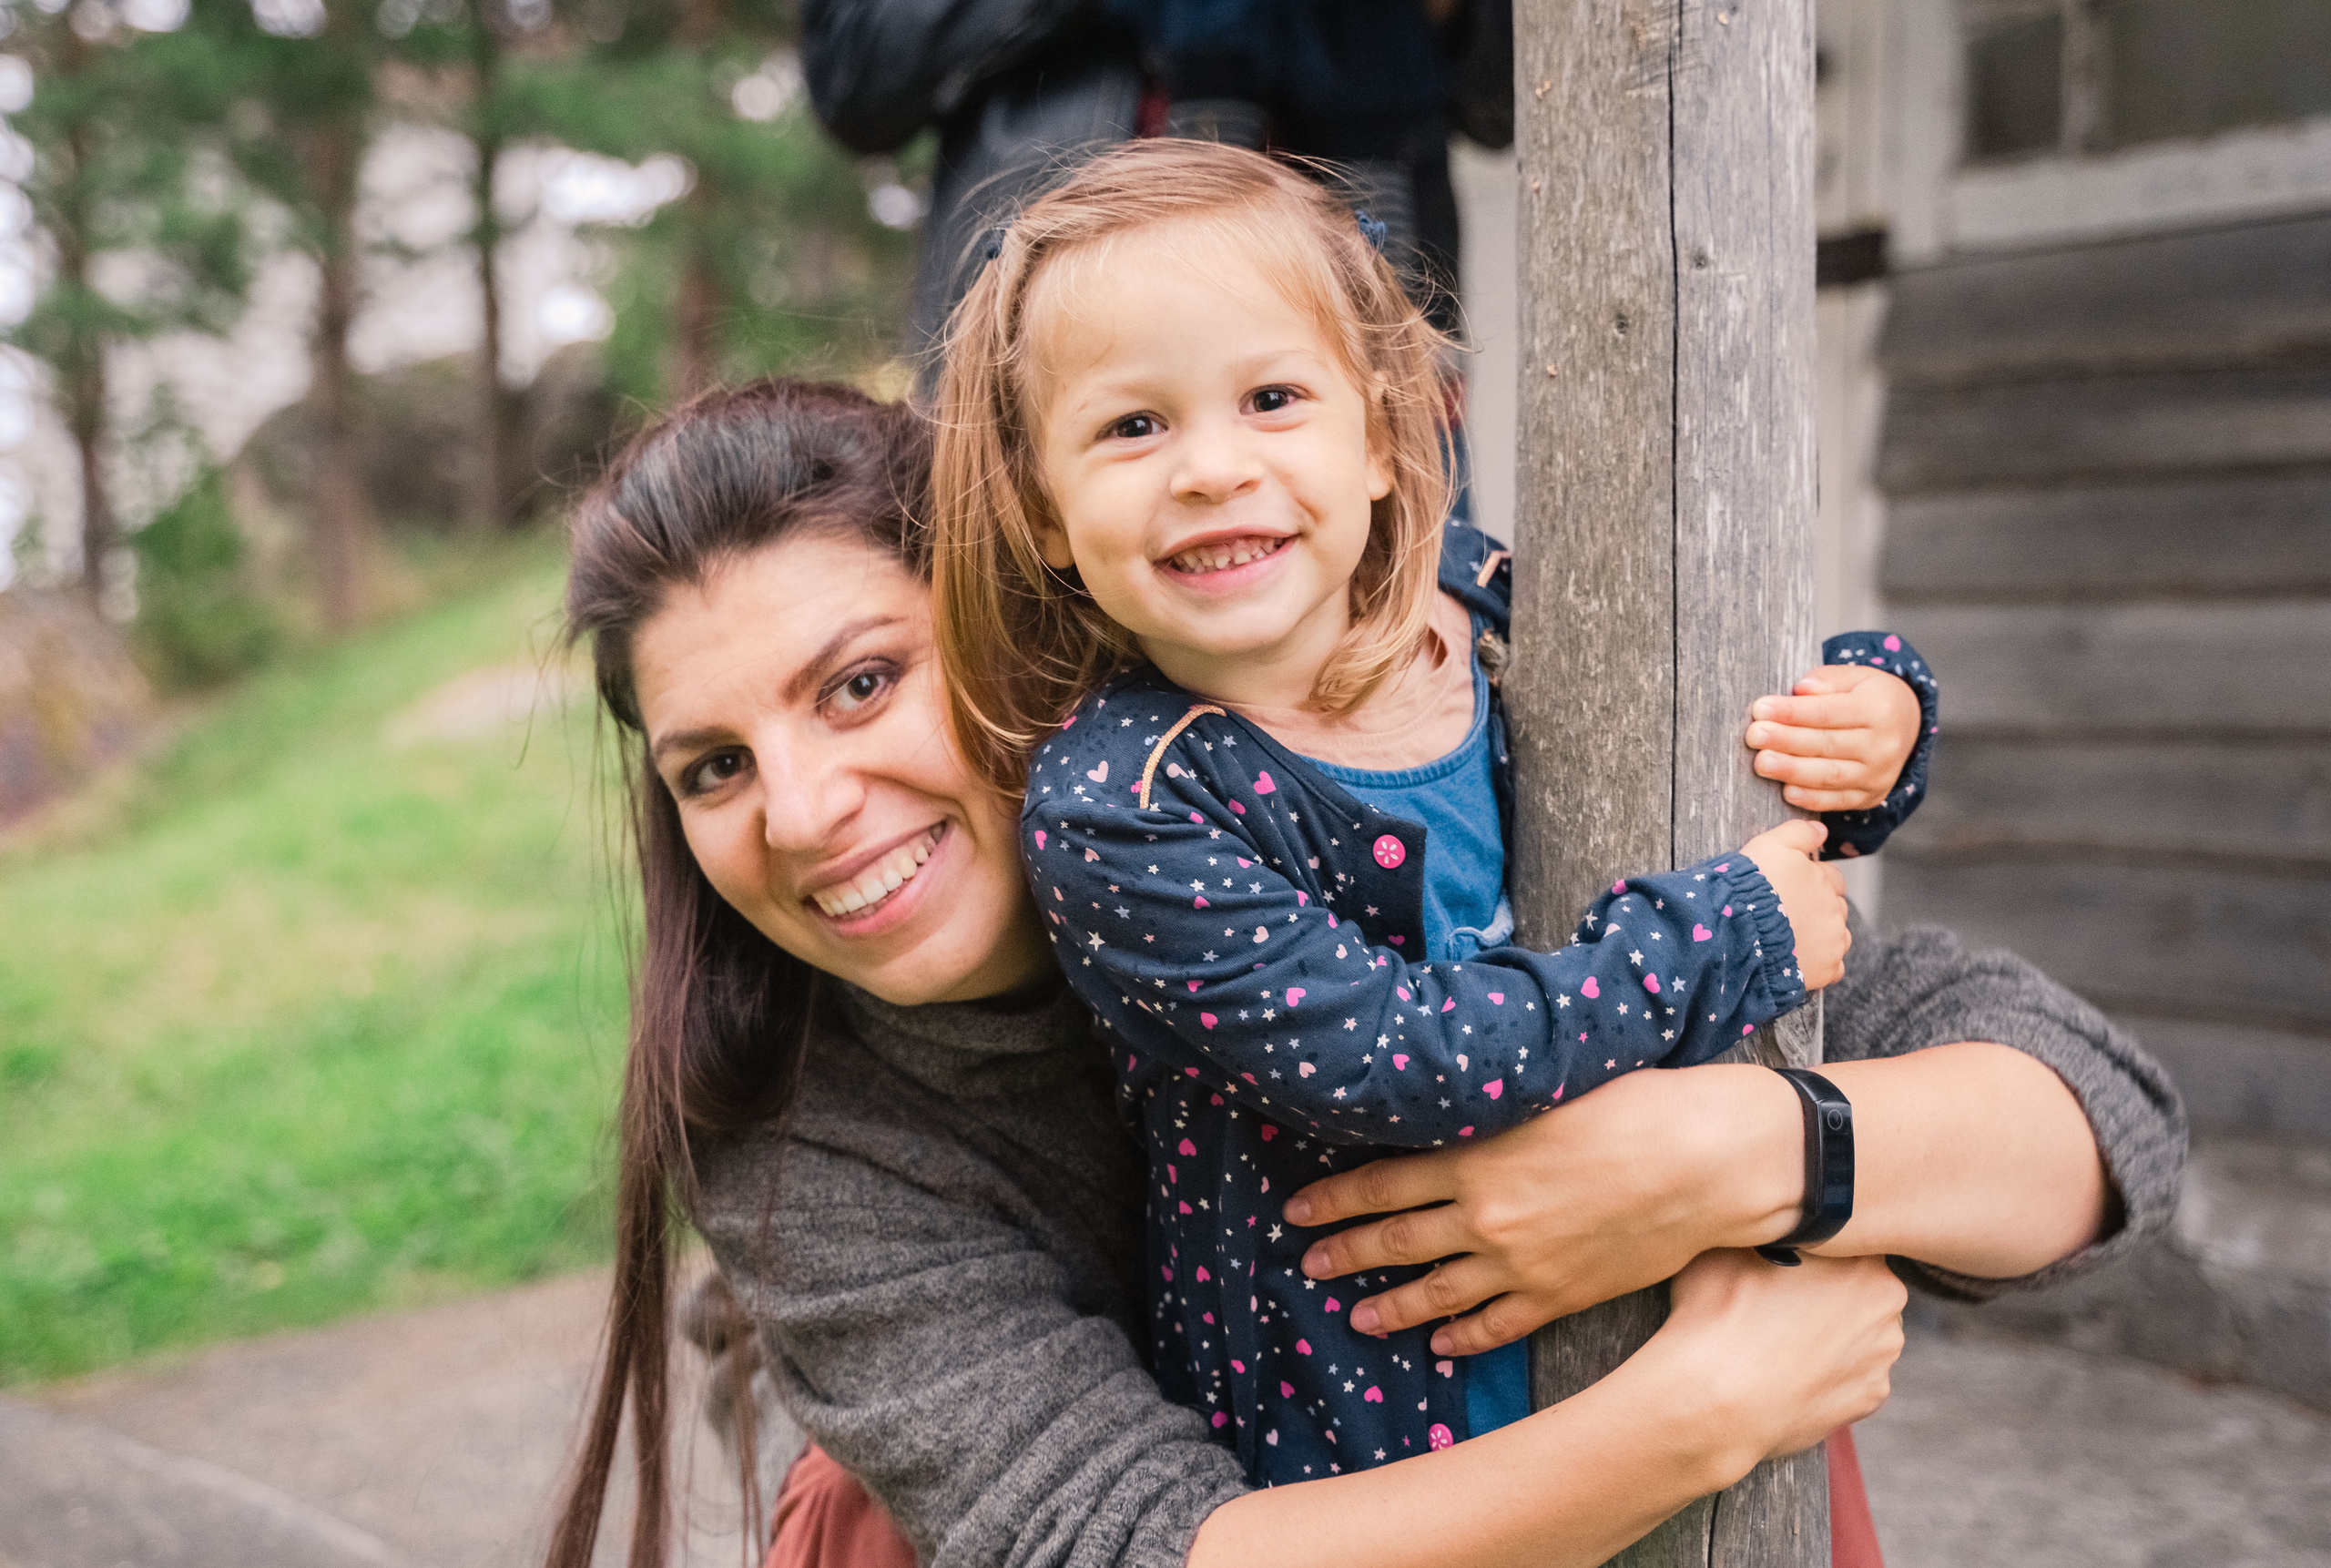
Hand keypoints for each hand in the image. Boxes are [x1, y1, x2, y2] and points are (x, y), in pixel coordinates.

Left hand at [1283, 1063, 1804, 1354]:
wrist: (1705, 1161)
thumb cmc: (1632, 1104)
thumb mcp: (1542, 1087)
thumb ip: (1487, 1108)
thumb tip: (1448, 1102)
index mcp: (1474, 1157)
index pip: (1379, 1183)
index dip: (1332, 1199)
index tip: (1295, 1210)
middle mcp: (1485, 1216)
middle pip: (1395, 1240)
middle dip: (1344, 1251)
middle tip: (1307, 1264)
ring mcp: (1521, 1263)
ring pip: (1437, 1292)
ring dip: (1391, 1305)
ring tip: (1356, 1315)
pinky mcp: (1561, 1295)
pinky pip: (1498, 1324)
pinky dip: (1464, 1337)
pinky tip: (1441, 1344)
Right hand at [1651, 1250, 1906, 1469]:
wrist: (1712, 1400)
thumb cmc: (1719, 1314)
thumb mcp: (1732, 1243)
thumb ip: (1768, 1226)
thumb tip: (1767, 1217)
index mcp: (1867, 1266)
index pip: (1850, 1242)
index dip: (1815, 1247)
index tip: (1786, 1254)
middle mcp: (1888, 1314)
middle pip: (1860, 1288)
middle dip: (1829, 1289)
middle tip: (1779, 1296)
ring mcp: (1881, 1362)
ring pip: (1858, 1333)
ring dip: (1830, 1332)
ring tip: (1780, 1338)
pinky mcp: (1868, 1402)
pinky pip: (1851, 1374)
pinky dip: (1827, 1372)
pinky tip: (1789, 1370)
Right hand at [1741, 819, 1849, 987]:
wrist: (1738, 932)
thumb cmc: (1750, 889)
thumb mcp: (1769, 845)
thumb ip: (1798, 832)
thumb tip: (1821, 830)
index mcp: (1825, 881)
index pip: (1831, 876)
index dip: (1812, 878)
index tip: (1792, 885)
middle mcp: (1835, 911)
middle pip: (1835, 907)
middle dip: (1818, 907)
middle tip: (1787, 911)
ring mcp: (1832, 943)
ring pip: (1836, 936)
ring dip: (1821, 935)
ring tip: (1791, 936)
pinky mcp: (1824, 970)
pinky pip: (1832, 968)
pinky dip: (1821, 964)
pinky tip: (1800, 958)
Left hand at [1745, 663, 1919, 813]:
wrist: (1905, 724)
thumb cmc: (1868, 696)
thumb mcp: (1856, 677)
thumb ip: (1828, 679)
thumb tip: (1802, 688)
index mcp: (1879, 709)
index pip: (1829, 711)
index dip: (1793, 712)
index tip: (1760, 709)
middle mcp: (1883, 745)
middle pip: (1827, 744)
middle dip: (1787, 740)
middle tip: (1754, 736)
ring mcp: (1879, 774)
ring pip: (1830, 775)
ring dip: (1792, 771)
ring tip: (1762, 762)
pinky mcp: (1871, 796)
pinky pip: (1838, 801)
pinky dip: (1811, 799)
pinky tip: (1786, 791)